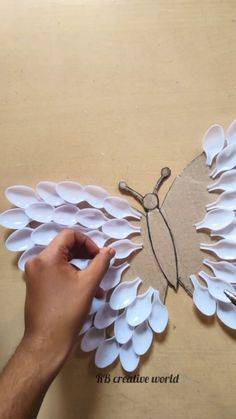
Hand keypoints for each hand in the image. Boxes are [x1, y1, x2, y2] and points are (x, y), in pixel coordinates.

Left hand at [23, 229, 114, 375]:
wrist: (47, 341)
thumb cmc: (68, 311)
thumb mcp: (89, 284)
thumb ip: (101, 262)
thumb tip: (110, 250)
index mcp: (47, 257)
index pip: (69, 235)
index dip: (88, 242)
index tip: (99, 255)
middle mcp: (37, 262)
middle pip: (65, 247)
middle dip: (86, 255)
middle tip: (100, 265)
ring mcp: (35, 274)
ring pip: (62, 261)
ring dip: (81, 268)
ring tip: (97, 284)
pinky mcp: (36, 285)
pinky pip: (56, 272)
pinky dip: (72, 277)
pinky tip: (86, 292)